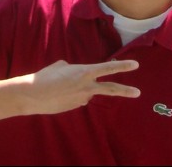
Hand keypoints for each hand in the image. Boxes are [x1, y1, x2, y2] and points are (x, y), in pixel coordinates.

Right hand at [21, 59, 139, 115]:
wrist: (33, 95)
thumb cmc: (45, 76)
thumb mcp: (61, 66)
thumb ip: (73, 69)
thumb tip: (77, 76)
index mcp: (84, 72)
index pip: (108, 68)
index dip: (123, 66)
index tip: (136, 65)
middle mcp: (87, 86)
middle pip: (110, 89)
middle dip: (125, 90)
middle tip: (138, 93)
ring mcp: (82, 99)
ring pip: (87, 92)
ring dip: (78, 88)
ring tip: (59, 86)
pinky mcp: (75, 107)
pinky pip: (77, 98)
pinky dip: (71, 95)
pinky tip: (58, 94)